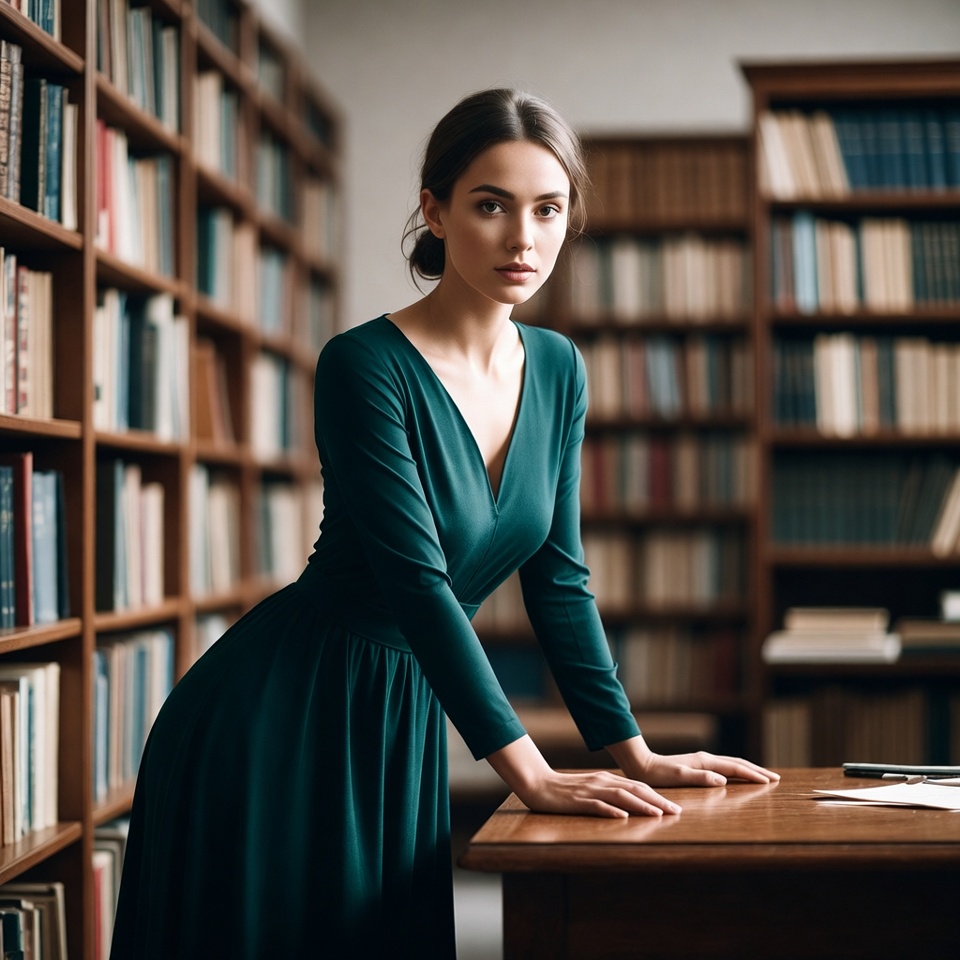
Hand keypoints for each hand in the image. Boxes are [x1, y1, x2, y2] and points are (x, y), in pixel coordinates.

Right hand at [516, 767, 682, 819]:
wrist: (538, 783)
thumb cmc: (564, 791)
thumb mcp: (590, 790)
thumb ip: (608, 794)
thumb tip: (629, 807)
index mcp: (606, 779)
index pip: (638, 787)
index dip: (657, 796)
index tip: (674, 806)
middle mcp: (601, 782)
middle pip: (634, 790)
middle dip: (657, 801)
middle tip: (676, 812)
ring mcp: (589, 791)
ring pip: (620, 796)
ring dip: (640, 806)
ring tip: (657, 815)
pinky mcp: (577, 800)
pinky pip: (596, 805)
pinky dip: (610, 810)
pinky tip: (622, 817)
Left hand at [607, 736, 779, 788]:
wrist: (642, 765)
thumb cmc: (658, 775)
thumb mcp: (678, 777)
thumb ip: (700, 778)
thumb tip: (723, 779)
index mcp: (705, 761)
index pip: (735, 767)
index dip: (754, 775)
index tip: (771, 781)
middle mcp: (706, 759)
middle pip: (738, 763)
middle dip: (757, 771)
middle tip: (776, 779)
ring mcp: (702, 761)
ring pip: (732, 764)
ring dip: (749, 770)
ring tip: (763, 777)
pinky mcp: (698, 766)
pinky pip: (724, 767)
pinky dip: (737, 771)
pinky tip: (738, 777)